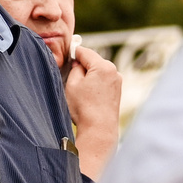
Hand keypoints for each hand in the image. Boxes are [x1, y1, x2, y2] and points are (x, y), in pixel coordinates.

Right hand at [65, 45, 122, 181]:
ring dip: (89, 76)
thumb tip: (78, 64)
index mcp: (103, 66)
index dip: (73, 52)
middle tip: (69, 76)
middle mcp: (114, 71)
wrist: (99, 130)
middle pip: (93, 61)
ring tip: (78, 90)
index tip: (65, 55)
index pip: (85, 52)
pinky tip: (87, 96)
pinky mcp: (117, 92)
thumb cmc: (84, 108)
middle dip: (82, 66)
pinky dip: (95, 84)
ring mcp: (117, 82)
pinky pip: (103, 82)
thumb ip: (75, 68)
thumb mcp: (72, 84)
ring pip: (99, 72)